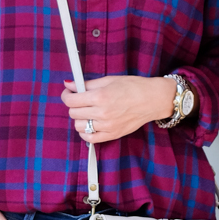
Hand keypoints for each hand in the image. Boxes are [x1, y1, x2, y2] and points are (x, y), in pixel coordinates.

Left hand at [61, 75, 176, 143]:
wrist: (152, 99)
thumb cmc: (133, 87)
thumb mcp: (109, 80)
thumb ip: (87, 84)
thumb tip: (69, 84)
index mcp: (100, 97)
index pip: (71, 100)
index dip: (66, 95)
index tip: (68, 93)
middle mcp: (102, 113)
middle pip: (73, 113)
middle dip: (73, 105)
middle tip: (79, 100)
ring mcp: (107, 126)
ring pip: (79, 126)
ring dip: (79, 119)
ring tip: (87, 112)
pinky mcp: (113, 135)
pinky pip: (90, 139)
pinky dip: (85, 132)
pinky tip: (89, 125)